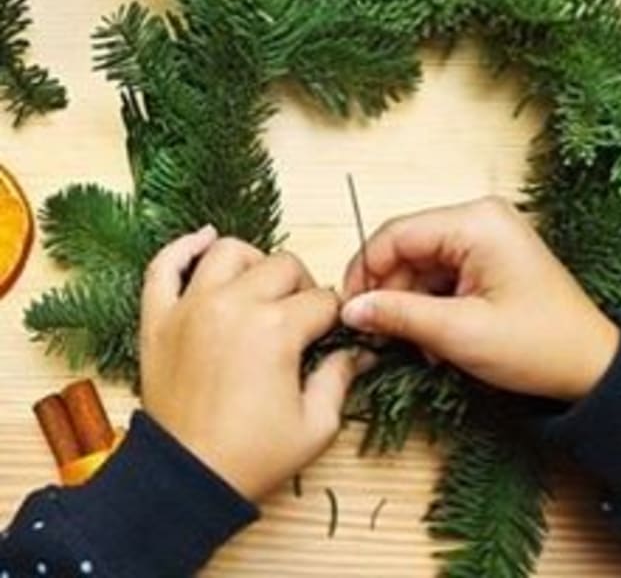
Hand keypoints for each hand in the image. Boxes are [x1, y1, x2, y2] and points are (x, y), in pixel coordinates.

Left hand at [140, 227, 362, 500]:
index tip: (336, 334)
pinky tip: (205, 240)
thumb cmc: (252, 457)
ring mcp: (191, 308)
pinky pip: (164, 266)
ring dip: (254, 263)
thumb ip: (340, 377)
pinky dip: (184, 247)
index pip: (323, 300)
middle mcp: (233, 305)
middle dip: (304, 288)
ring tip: (262, 288)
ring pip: (229, 252)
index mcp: (276, 329)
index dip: (337, 317)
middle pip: (284, 265)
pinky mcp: (158, 320)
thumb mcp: (316, 425)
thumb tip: (360, 352)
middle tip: (304, 320)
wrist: (186, 481)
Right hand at [340, 197, 620, 401]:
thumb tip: (350, 308)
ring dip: (413, 307)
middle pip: (407, 249)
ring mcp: (487, 238)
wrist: (591, 368)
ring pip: (422, 266)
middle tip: (385, 337)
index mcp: (476, 222)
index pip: (396, 235)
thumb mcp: (459, 333)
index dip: (364, 272)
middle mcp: (481, 219)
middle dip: (392, 294)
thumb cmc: (538, 346)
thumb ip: (398, 314)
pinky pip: (443, 276)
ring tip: (425, 348)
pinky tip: (440, 341)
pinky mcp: (491, 259)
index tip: (350, 311)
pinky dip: (433, 307)